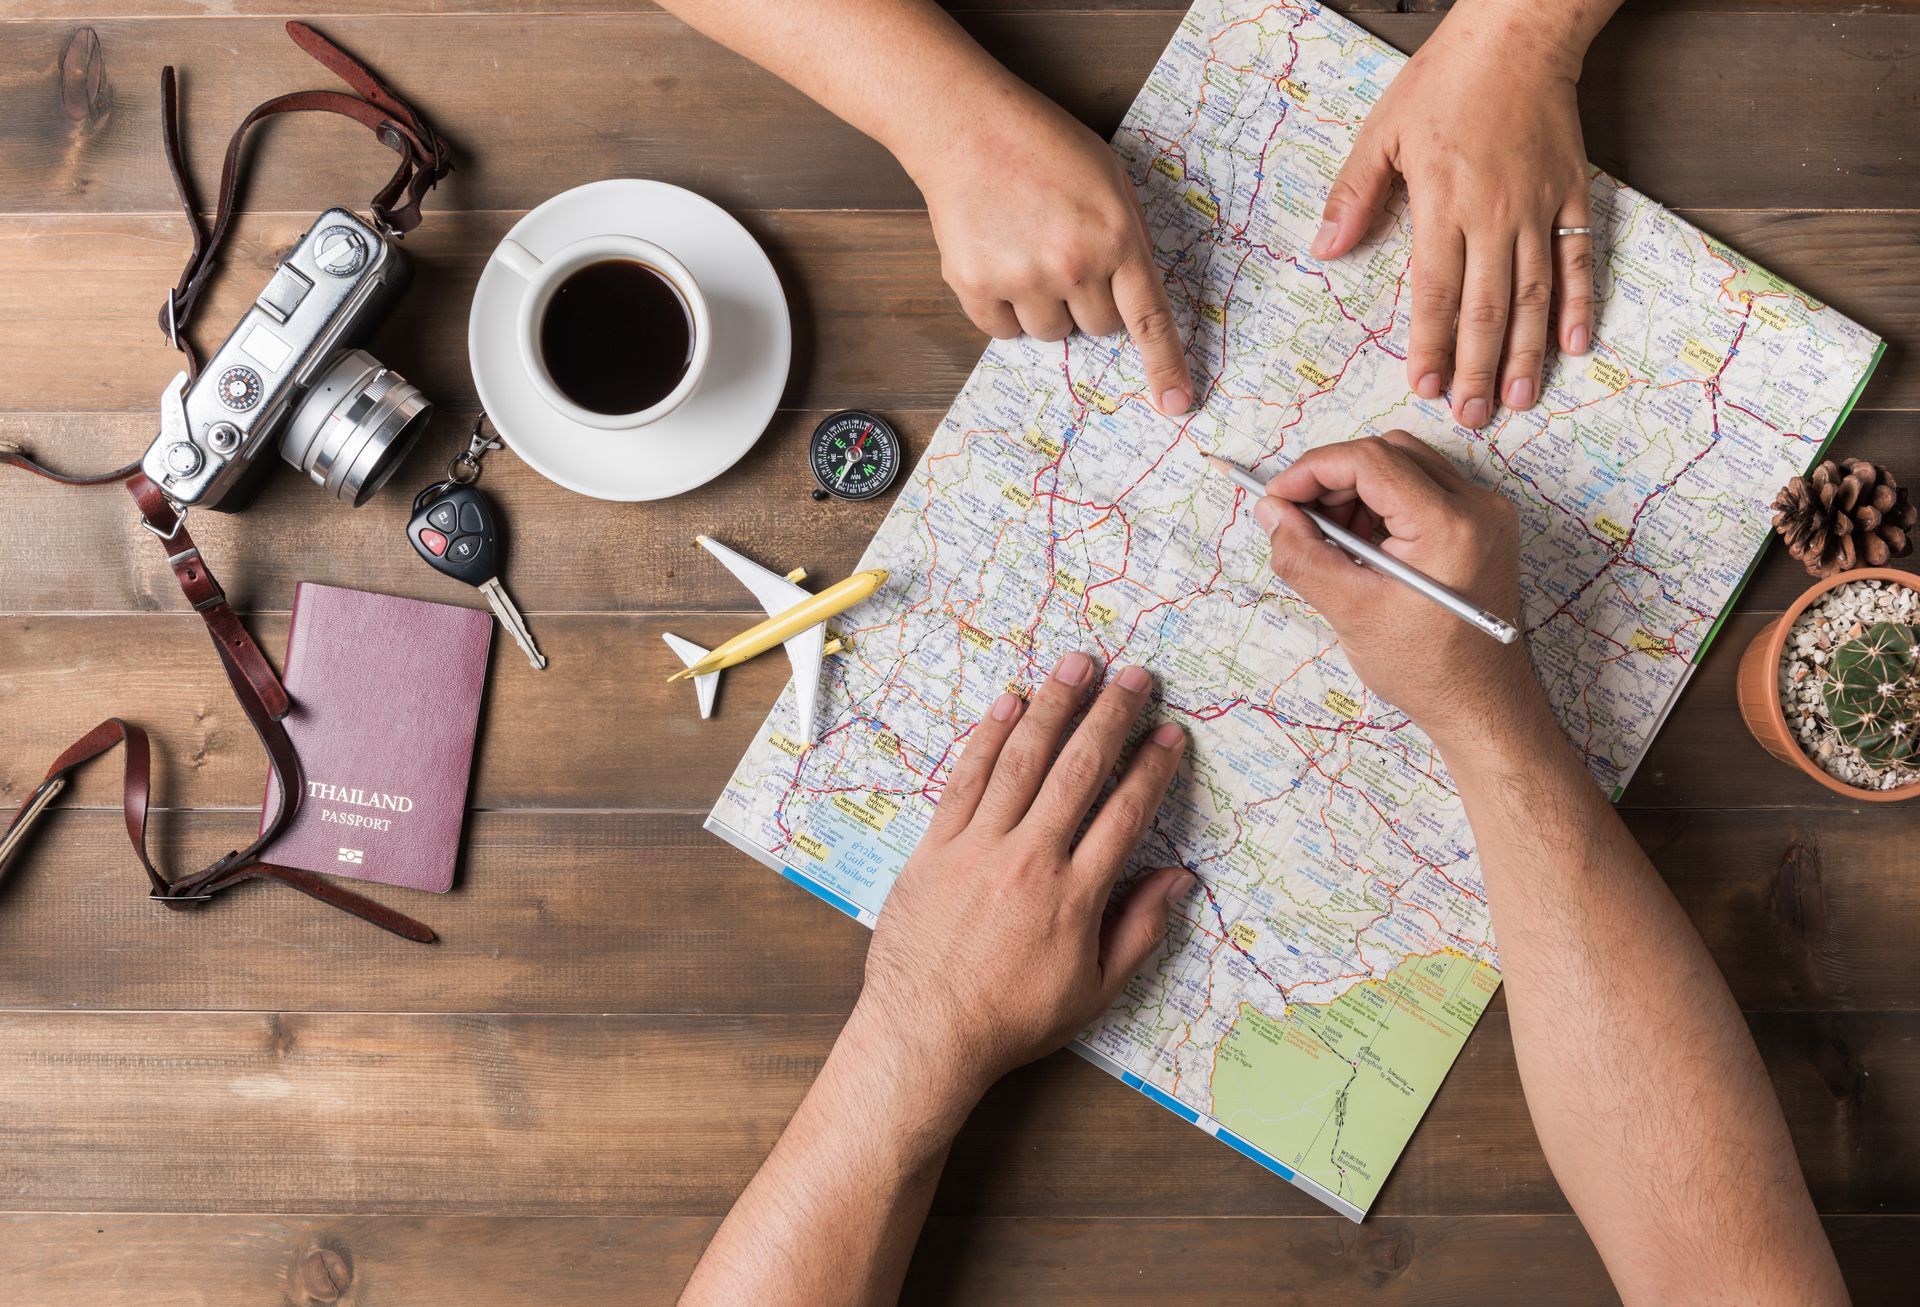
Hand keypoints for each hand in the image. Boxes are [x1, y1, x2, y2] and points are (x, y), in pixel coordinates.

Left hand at [848, 652, 1194, 1117]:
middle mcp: (1029, 860)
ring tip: (1077, 665)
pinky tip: (1009, 703)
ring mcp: (978, 848)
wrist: (925, 1033)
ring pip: (1022, 761)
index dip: (1151, 768)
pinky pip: (966, 779)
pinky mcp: (936, 846)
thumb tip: (1179, 879)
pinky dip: (988, 737)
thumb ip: (1140, 930)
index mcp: (1075, 896)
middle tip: (1134, 676)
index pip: (1124, 814)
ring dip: (1052, 706)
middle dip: (1110, 716)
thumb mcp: (1095, 991)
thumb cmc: (1012, 1019)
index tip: (1169, 733)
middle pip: (1078, 771)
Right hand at [906, 85, 1194, 416]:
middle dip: (1088, 301)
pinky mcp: (977, 286)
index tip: (1176, 403)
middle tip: (1064, 254)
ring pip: (1051, 333)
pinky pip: (1003, 331)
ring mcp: (1022, 279)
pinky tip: (998, 259)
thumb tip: (1134, 300)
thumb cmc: (1041, 146)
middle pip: (1097, 328)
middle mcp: (1073, 264)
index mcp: (1115, 236)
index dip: (1165, 365)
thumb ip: (1126, 238)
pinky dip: (1003, 307)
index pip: (1149, 318)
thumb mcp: (1109, 179)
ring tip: (1026, 250)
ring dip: (1044, 306)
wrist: (966, 127)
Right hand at [1252, 432, 1544, 748]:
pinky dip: (1382, 505)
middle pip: (1389, 453)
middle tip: (1297, 517)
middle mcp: (1478, 507)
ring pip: (1404, 466)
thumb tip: (1271, 511)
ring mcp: (1486, 514)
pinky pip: (1422, 489)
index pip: (1371, 461)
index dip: (1313, 470)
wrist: (1482, 705)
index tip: (1277, 495)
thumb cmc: (1427, 669)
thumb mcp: (1350, 612)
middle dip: (1333, 478)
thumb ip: (1303, 555)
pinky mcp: (1482, 525)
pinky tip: (1361, 546)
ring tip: (1330, 540)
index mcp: (1450, 526)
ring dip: (1356, 491)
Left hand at [1312, 0, 1598, 427]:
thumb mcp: (1382, 131)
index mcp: (1443, 203)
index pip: (1435, 292)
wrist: (1518, 34)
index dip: (1431, 344)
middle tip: (1472, 416)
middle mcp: (1495, 214)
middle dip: (1476, 367)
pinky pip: (1578, 259)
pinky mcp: (1573, 194)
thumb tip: (1326, 249)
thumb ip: (1355, 195)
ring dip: (1525, 352)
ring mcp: (1539, 207)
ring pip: (1534, 293)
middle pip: (1486, 307)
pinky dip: (1577, 304)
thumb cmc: (1445, 81)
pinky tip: (1572, 345)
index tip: (1425, 386)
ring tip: (1517, 399)